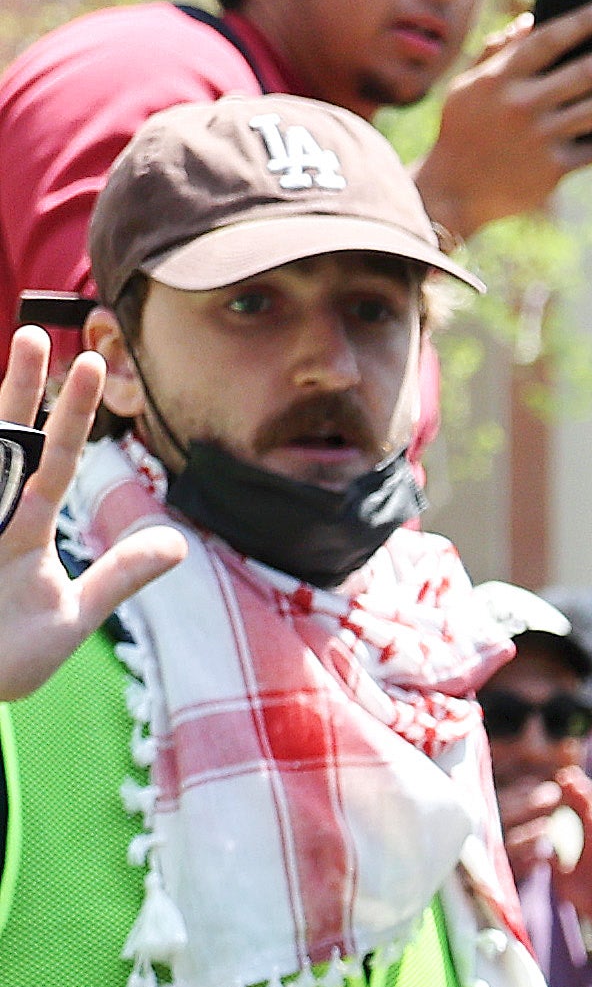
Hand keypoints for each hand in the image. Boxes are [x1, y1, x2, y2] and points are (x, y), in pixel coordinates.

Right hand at [0, 328, 181, 703]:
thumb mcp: (74, 615)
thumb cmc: (7, 655)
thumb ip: (120, 576)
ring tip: (16, 352)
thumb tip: (180, 546)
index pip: (54, 458)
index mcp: (23, 527)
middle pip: (4, 441)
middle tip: (36, 331)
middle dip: (19, 389)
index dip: (71, 413)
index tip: (93, 364)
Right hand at [413, 3, 591, 240]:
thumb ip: (496, 52)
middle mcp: (523, 103)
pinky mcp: (553, 170)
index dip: (583, 21)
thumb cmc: (463, 128)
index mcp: (500, 77)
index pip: (549, 39)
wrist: (455, 188)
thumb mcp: (468, 85)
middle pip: (585, 72)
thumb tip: (531, 21)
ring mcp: (540, 137)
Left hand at [541, 768, 591, 940]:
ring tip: (581, 787)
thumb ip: (552, 860)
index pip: (580, 812)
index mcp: (588, 840)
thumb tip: (538, 848)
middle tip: (567, 774)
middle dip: (580, 791)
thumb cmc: (588, 895)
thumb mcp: (561, 876)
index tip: (559, 780)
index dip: (570, 795)